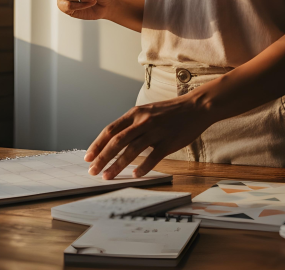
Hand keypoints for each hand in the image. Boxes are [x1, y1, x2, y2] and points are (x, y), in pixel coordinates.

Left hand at [85, 95, 214, 178]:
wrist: (196, 107)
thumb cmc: (171, 112)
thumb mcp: (148, 111)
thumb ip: (133, 124)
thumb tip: (115, 140)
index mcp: (135, 113)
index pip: (110, 130)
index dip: (97, 144)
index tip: (88, 157)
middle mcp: (143, 121)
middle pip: (117, 141)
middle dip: (102, 157)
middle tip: (93, 170)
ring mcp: (156, 131)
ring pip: (132, 150)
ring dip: (117, 165)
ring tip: (108, 176)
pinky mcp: (169, 141)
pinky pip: (153, 156)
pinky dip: (143, 167)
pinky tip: (135, 175)